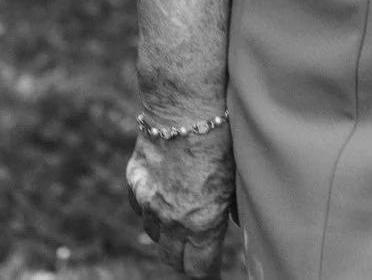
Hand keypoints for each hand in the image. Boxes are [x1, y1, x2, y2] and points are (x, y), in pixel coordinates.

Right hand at [128, 122, 235, 275]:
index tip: (211, 271)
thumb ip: (233, 208)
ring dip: (167, 233)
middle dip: (185, 259)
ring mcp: (149, 202)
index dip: (206, 273)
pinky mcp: (134, 183)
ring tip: (182, 219)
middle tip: (196, 252)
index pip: (199, 270)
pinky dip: (150, 208)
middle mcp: (172, 219)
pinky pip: (140, 208)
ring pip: (154, 234)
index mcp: (202, 223)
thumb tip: (237, 225)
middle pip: (172, 259)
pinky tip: (163, 195)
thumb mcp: (237, 178)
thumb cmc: (221, 140)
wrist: (186, 108)